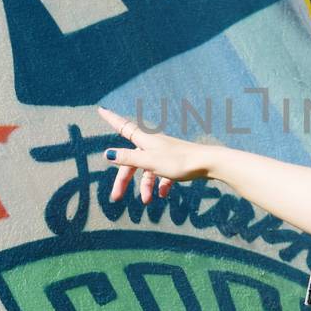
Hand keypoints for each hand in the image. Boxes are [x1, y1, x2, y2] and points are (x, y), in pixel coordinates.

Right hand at [95, 105, 214, 204]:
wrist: (208, 163)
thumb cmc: (179, 161)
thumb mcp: (149, 162)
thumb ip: (128, 158)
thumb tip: (106, 154)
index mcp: (145, 140)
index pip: (123, 127)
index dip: (111, 119)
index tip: (101, 109)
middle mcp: (153, 144)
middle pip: (132, 160)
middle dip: (124, 179)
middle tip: (116, 197)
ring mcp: (164, 153)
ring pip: (147, 170)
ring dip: (145, 186)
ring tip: (148, 202)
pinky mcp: (175, 162)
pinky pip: (163, 174)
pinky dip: (161, 185)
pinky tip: (163, 195)